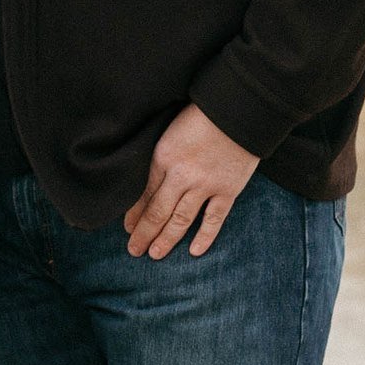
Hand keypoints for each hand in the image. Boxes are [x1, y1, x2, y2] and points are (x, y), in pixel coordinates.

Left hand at [123, 104, 258, 259]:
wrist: (237, 110)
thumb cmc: (202, 114)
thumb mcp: (171, 131)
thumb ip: (162, 156)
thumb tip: (149, 179)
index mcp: (163, 157)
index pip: (144, 193)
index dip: (135, 213)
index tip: (127, 228)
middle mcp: (181, 175)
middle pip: (158, 211)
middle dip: (144, 233)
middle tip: (134, 250)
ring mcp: (205, 185)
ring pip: (181, 219)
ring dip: (166, 239)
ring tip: (154, 254)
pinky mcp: (228, 190)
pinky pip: (214, 219)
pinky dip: (204, 237)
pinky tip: (194, 251)